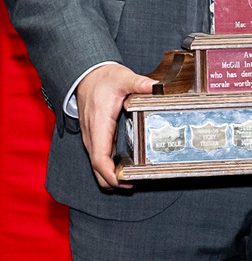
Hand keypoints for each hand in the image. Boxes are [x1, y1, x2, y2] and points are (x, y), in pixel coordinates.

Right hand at [76, 63, 153, 189]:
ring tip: (130, 181)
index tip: (122, 180)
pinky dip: (107, 167)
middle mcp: (92, 134)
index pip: (99, 156)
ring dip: (109, 175)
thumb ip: (139, 83)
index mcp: (99, 124)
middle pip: (97, 166)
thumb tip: (155, 86)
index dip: (109, 172)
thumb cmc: (103, 79)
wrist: (87, 76)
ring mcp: (92, 136)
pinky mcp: (95, 136)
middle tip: (132, 184)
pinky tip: (122, 169)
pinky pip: (99, 156)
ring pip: (96, 164)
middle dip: (111, 180)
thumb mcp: (123, 78)